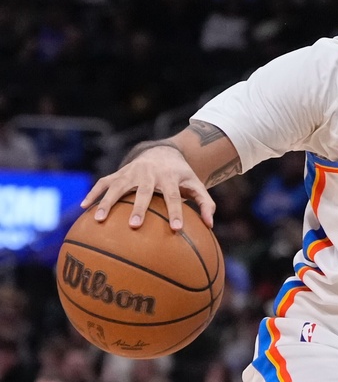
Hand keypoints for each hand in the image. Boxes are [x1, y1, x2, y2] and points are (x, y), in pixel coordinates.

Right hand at [80, 145, 215, 230]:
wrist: (162, 152)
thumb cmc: (181, 175)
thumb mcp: (196, 185)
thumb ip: (205, 203)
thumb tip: (210, 226)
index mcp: (170, 178)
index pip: (174, 197)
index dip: (175, 212)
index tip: (176, 229)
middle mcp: (149, 174)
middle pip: (144, 192)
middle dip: (139, 208)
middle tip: (133, 226)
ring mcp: (131, 172)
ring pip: (118, 187)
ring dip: (108, 202)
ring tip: (99, 220)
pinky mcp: (118, 173)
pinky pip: (103, 182)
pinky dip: (93, 193)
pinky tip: (83, 208)